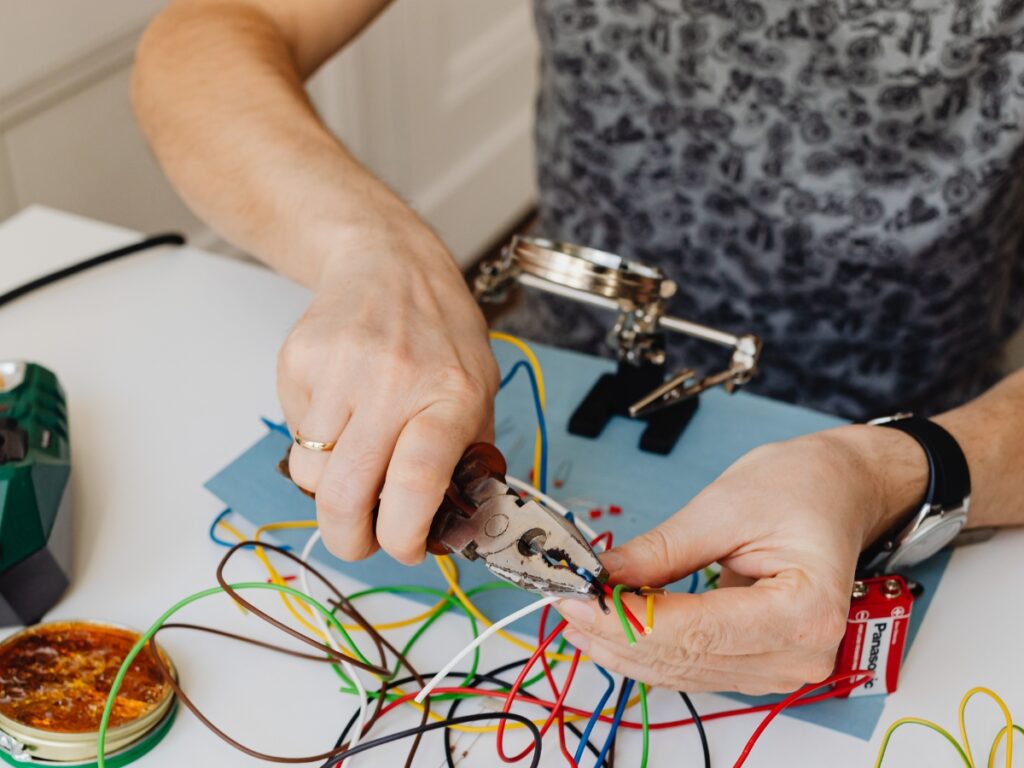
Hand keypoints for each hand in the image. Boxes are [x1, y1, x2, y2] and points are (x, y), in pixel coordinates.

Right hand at [278, 223, 498, 563]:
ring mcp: (338, 369)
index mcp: (450, 394)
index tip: (405, 548)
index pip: (416, 481)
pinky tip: (340, 406)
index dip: (403, 535)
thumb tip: (454, 527)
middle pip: (344, 494)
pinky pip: (293, 435)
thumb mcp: (479, 389)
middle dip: (348, 540)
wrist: (387, 263)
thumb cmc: (440, 333)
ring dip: (330, 487)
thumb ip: (467, 456)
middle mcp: (393, 381)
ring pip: (310, 473)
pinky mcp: (295, 361)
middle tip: (360, 541)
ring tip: (356, 454)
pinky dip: (314, 442)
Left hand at [557, 425, 926, 694]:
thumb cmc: (803, 487)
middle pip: (684, 659)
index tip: (574, 597)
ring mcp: (784, 666)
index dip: (625, 620)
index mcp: (805, 610)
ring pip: (682, 672)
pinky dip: (649, 649)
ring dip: (624, 647)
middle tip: (562, 601)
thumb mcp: (725, 505)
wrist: (840, 492)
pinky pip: (694, 667)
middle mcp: (801, 654)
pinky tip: (611, 627)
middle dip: (615, 633)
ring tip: (577, 612)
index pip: (695, 632)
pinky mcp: (762, 663)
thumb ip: (661, 550)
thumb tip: (602, 576)